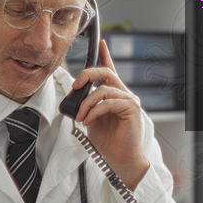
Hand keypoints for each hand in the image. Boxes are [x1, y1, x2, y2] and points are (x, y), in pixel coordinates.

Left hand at [70, 39, 149, 190]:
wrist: (119, 159)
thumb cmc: (107, 141)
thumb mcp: (90, 119)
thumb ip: (85, 106)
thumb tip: (71, 100)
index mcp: (113, 94)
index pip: (110, 70)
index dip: (105, 55)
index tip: (101, 43)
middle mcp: (123, 94)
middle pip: (105, 73)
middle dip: (87, 75)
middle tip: (75, 86)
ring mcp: (129, 100)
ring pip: (103, 90)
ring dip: (87, 104)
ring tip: (81, 118)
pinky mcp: (131, 109)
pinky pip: (109, 102)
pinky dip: (95, 111)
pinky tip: (88, 121)